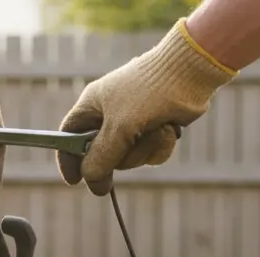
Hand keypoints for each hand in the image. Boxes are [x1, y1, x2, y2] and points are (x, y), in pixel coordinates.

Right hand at [57, 19, 235, 195]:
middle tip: (128, 149)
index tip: (74, 181)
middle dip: (120, 156)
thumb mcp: (119, 127)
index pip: (69, 136)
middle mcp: (110, 115)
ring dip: (145, 149)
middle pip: (101, 155)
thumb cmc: (148, 92)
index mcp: (93, 105)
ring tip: (156, 128)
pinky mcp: (154, 130)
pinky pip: (150, 155)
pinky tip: (169, 128)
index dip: (68, 158)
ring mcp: (134, 124)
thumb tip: (89, 178)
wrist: (191, 73)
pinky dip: (160, 146)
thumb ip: (101, 156)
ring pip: (130, 158)